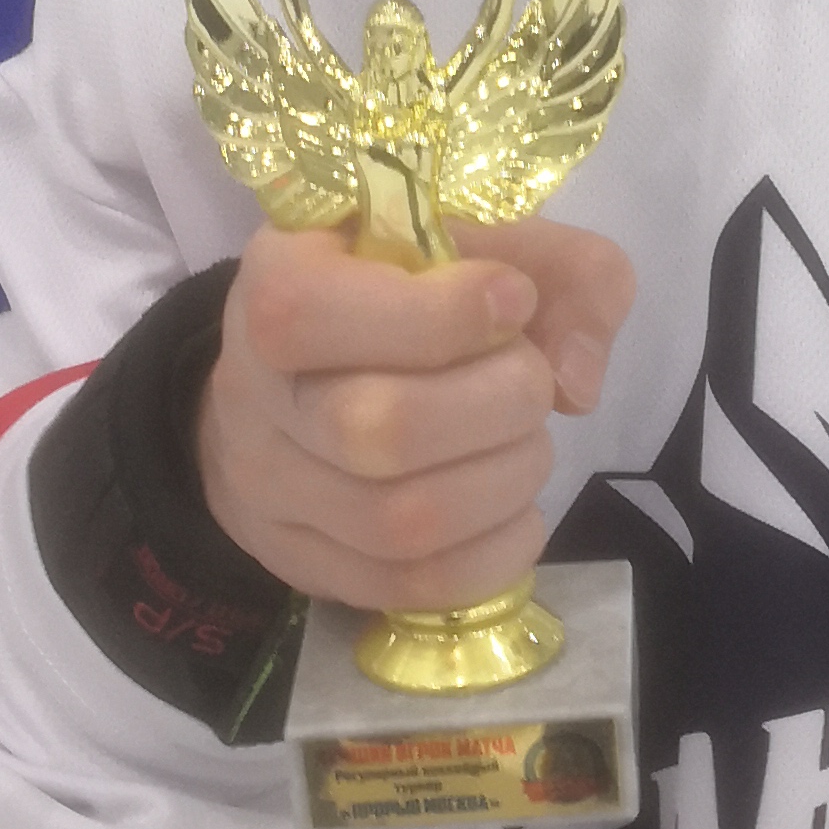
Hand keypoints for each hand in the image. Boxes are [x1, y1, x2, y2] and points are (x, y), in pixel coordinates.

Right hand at [196, 216, 634, 615]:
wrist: (305, 375)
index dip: (442, 315)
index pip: (316, 311)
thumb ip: (566, 273)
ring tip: (527, 445)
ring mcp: (267, 490)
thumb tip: (577, 380)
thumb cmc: (408, 292)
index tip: (514, 299)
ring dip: (505, 483)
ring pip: (399, 522)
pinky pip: (409, 586)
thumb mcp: (489, 242)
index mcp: (274, 281)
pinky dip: (494, 554)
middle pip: (377, 430)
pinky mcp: (302, 563)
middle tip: (534, 384)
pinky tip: (516, 511)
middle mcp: (251, 392)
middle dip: (498, 406)